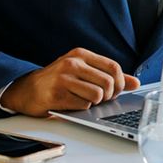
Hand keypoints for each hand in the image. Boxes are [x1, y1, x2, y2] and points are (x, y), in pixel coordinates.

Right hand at [2, 48, 139, 116]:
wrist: (27, 90)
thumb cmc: (58, 81)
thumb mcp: (83, 72)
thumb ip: (109, 75)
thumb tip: (135, 83)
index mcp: (80, 54)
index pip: (113, 67)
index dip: (120, 82)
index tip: (116, 91)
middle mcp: (72, 63)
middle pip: (108, 82)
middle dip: (109, 95)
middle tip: (100, 99)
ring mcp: (63, 79)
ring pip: (97, 95)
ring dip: (95, 103)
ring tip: (85, 100)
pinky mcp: (56, 95)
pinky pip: (83, 106)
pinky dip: (82, 108)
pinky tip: (72, 103)